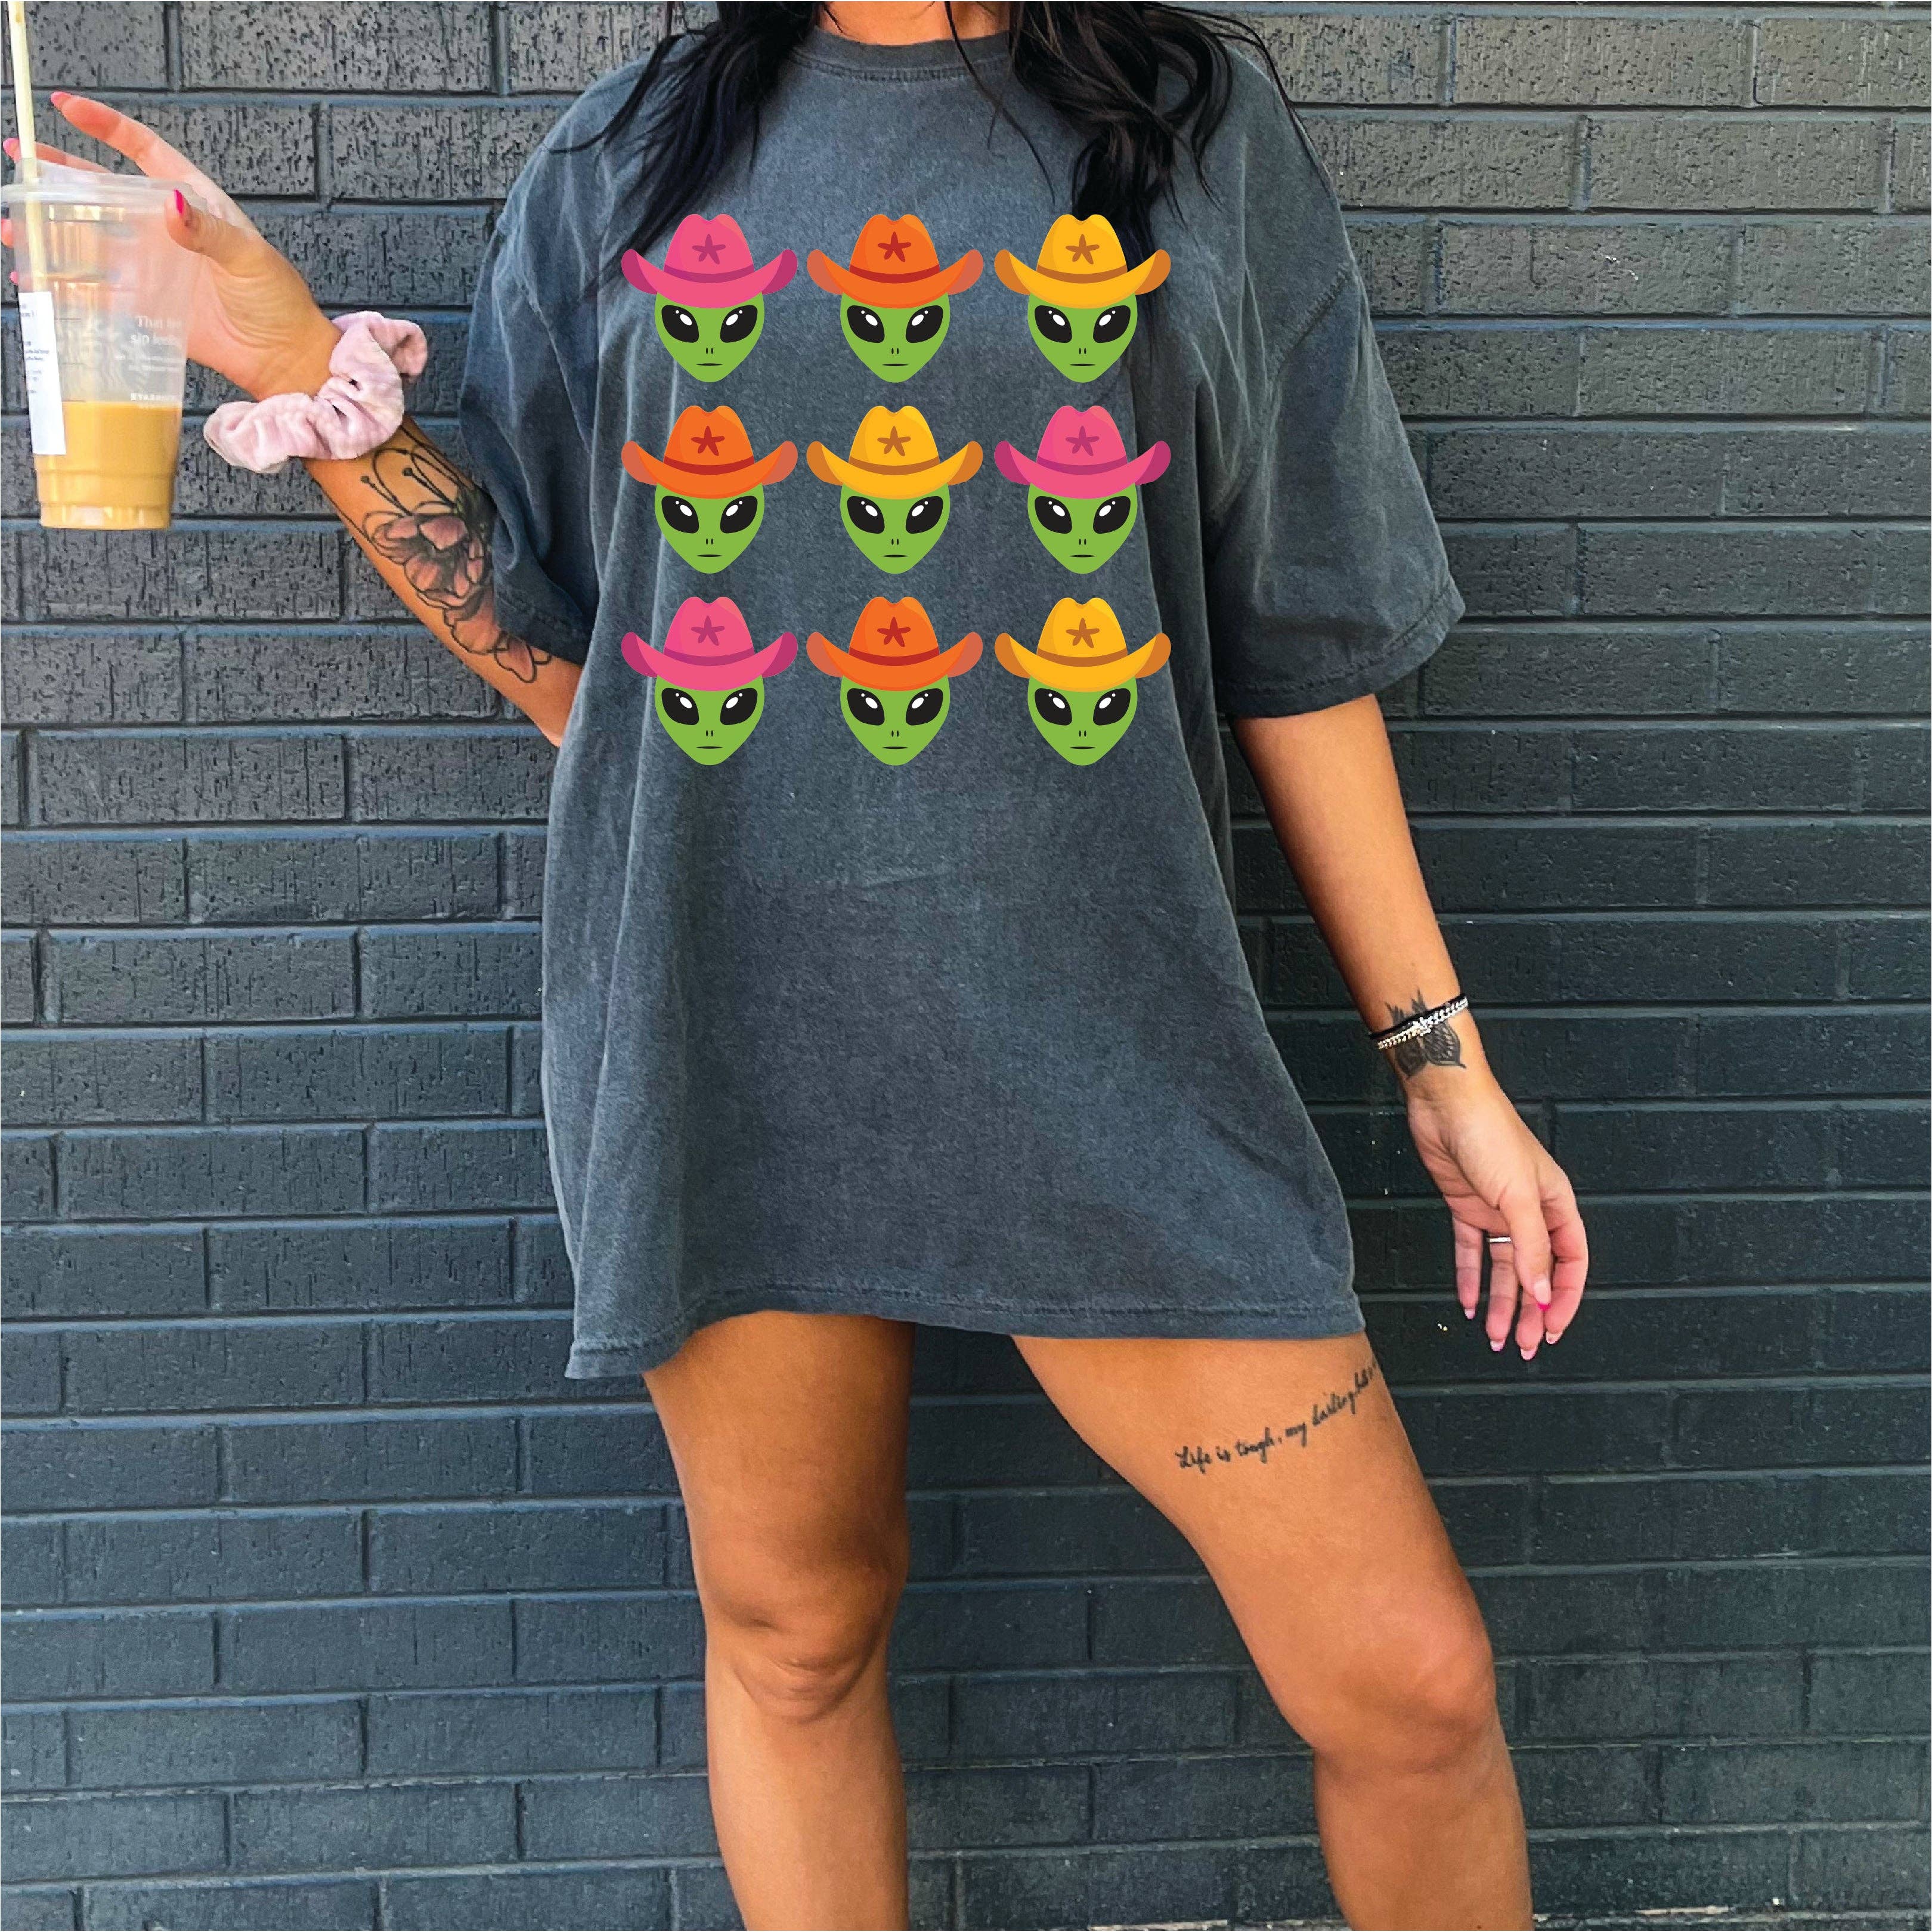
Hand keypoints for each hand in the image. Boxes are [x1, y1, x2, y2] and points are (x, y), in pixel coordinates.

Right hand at [5, 94, 337, 398]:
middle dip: (59, 172)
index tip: (67, 106)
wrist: (282, 357)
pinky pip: (98, 288)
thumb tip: (168, 204)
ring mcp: (153, 265)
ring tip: (14, 223)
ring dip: (52, 228)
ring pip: (92, 237)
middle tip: (19, 156)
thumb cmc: (277, 301)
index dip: (107, 126)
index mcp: (193, 202)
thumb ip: (208, 231)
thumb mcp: (248, 258)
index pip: (144, 151)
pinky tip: (36, 275)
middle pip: (103, 189)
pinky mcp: (147, 304)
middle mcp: (166, 229)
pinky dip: (66, 282)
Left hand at [1404, 1068, 1588, 1361]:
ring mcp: (1497, 1211)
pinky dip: (1471, 1278)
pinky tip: (1469, 1304)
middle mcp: (1529, 1212)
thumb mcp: (1518, 1196)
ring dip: (1501, 1303)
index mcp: (1556, 1205)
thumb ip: (1531, 1247)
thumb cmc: (1491, 1135)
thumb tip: (1542, 1292)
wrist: (1446, 1103)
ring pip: (1504, 1268)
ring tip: (1495, 1337)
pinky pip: (1471, 1251)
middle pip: (1536, 1272)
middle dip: (1530, 1311)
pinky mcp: (1465, 1208)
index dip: (1564, 1298)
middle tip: (1521, 1345)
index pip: (1571, 1262)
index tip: (1552, 1329)